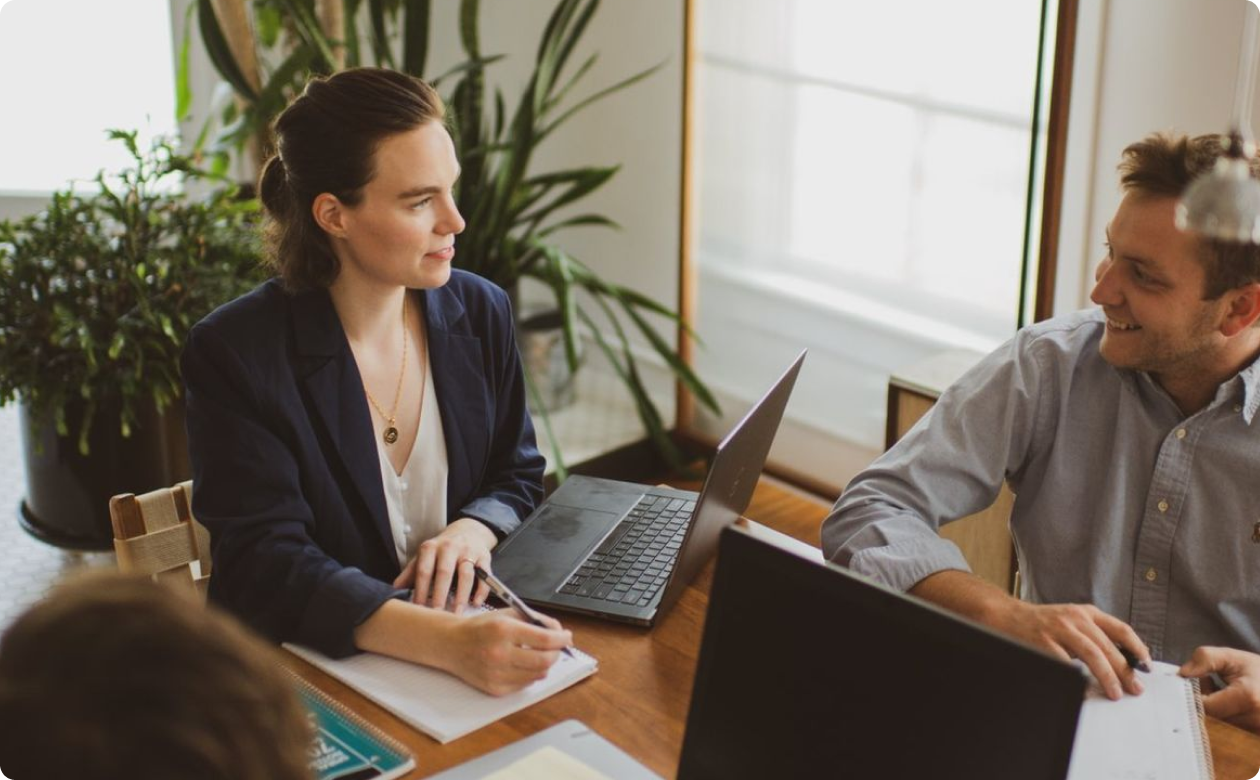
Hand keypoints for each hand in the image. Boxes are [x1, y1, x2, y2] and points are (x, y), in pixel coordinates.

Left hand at [392, 518, 496, 612]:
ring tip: (457, 613)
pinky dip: (481, 590)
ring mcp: (468, 552)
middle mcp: (449, 547)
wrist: (468, 531)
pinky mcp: (484, 557)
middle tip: (437, 613)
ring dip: (462, 596)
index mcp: (431, 548)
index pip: (424, 570)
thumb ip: (411, 572)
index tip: (418, 608)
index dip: (420, 590)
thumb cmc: (442, 550)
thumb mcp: (425, 556)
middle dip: (440, 594)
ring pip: (466, 575)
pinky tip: (476, 603)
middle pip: (444, 572)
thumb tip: (395, 589)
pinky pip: (484, 575)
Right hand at [440, 610, 571, 695]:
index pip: (545, 639)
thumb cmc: (481, 628)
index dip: (562, 639)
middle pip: (545, 660)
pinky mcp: (495, 689)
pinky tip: (522, 664)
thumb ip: (535, 620)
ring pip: (538, 674)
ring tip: (537, 654)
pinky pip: (525, 684)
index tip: (567, 637)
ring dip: (544, 664)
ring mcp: (496, 674)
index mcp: (503, 630)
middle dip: (556, 653)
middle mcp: (499, 653)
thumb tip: (559, 632)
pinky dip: (530, 674)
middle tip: (556, 647)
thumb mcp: (507, 615)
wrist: (452, 645)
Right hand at [986, 600, 1148, 700]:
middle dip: (1125, 670)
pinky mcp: (1043, 641)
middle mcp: (1075, 618)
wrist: (1006, 614)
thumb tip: (1122, 662)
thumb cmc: (1041, 623)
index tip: (1147, 666)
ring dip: (1107, 676)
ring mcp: (1059, 629)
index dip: (1138, 648)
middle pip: (1109, 646)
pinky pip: (1066, 664)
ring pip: (1092, 654)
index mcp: (1086, 612)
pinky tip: (1084, 690)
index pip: (1121, 629)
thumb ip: (1093, 635)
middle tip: (1135, 688)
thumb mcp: (1071, 621)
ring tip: (1114, 692)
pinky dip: (1077, 679)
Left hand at [1180, 646, 1259, 733]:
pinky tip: (1230, 706)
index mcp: (1248, 698)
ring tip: (1223, 694)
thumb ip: (1206, 658)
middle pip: (1211, 720)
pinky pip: (1230, 735)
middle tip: (1210, 687)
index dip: (1195, 695)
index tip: (1197, 683)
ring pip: (1220, 728)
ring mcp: (1257, 732)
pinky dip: (1225, 721)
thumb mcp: (1232, 658)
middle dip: (1205, 704)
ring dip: (1215, 713)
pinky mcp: (1256, 738)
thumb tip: (1183, 673)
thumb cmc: (1259, 671)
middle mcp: (1255, 720)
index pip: (1206, 707)